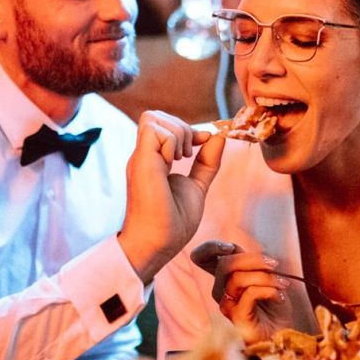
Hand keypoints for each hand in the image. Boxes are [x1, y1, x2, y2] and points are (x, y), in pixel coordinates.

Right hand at [118, 111, 224, 283]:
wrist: (158, 243)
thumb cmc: (173, 222)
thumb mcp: (196, 186)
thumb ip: (206, 163)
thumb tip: (218, 137)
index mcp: (154, 161)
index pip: (164, 126)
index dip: (188, 128)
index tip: (204, 142)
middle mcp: (144, 156)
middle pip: (156, 116)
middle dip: (181, 126)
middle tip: (189, 153)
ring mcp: (141, 158)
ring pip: (153, 118)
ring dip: (177, 132)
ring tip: (183, 158)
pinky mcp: (142, 162)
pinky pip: (153, 129)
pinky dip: (171, 140)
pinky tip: (175, 161)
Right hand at [190, 240, 292, 343]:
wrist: (283, 334)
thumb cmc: (273, 306)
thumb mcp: (263, 276)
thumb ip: (249, 262)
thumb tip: (235, 247)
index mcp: (224, 279)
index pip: (202, 258)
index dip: (209, 248)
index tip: (230, 247)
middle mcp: (220, 291)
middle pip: (224, 264)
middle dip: (253, 259)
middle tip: (275, 264)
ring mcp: (226, 304)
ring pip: (238, 278)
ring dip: (266, 277)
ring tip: (283, 284)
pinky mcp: (236, 317)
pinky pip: (250, 293)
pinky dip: (268, 290)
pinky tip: (279, 297)